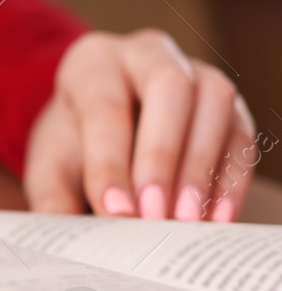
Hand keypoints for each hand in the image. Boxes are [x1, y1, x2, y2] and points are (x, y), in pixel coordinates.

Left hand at [25, 30, 257, 220]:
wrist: (101, 129)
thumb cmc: (72, 144)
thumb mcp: (49, 165)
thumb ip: (52, 197)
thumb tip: (61, 235)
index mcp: (93, 62)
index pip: (104, 105)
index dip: (110, 160)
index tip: (114, 210)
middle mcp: (148, 54)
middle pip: (168, 86)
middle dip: (162, 154)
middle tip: (153, 214)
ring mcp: (196, 72)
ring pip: (214, 102)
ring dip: (202, 166)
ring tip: (185, 221)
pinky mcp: (229, 104)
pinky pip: (240, 134)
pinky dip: (231, 178)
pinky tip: (216, 217)